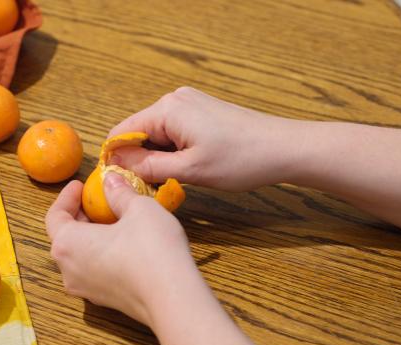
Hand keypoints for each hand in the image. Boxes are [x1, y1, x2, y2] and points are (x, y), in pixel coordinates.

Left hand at [45, 175, 196, 325]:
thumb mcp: (138, 208)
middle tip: (98, 201)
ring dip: (91, 237)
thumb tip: (112, 180)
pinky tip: (125, 244)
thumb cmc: (152, 250)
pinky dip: (102, 254)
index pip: (54, 216)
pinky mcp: (105, 301)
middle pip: (64, 238)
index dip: (66, 197)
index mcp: (68, 244)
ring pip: (79, 256)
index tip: (80, 185)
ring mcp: (86, 289)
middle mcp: (69, 270)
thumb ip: (120, 192)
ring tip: (113, 221)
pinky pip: (95, 271)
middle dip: (80, 216)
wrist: (173, 298)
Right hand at [110, 86, 299, 191]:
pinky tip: (188, 169)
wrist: (283, 148)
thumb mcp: (190, 170)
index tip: (121, 185)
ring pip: (158, 136)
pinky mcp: (202, 113)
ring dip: (159, 159)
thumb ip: (148, 167)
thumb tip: (117, 166)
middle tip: (153, 188)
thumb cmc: (241, 159)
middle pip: (139, 133)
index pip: (122, 132)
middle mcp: (175, 100)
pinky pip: (175, 133)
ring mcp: (190, 105)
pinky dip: (174, 153)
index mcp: (167, 109)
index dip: (117, 159)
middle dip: (141, 160)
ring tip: (176, 180)